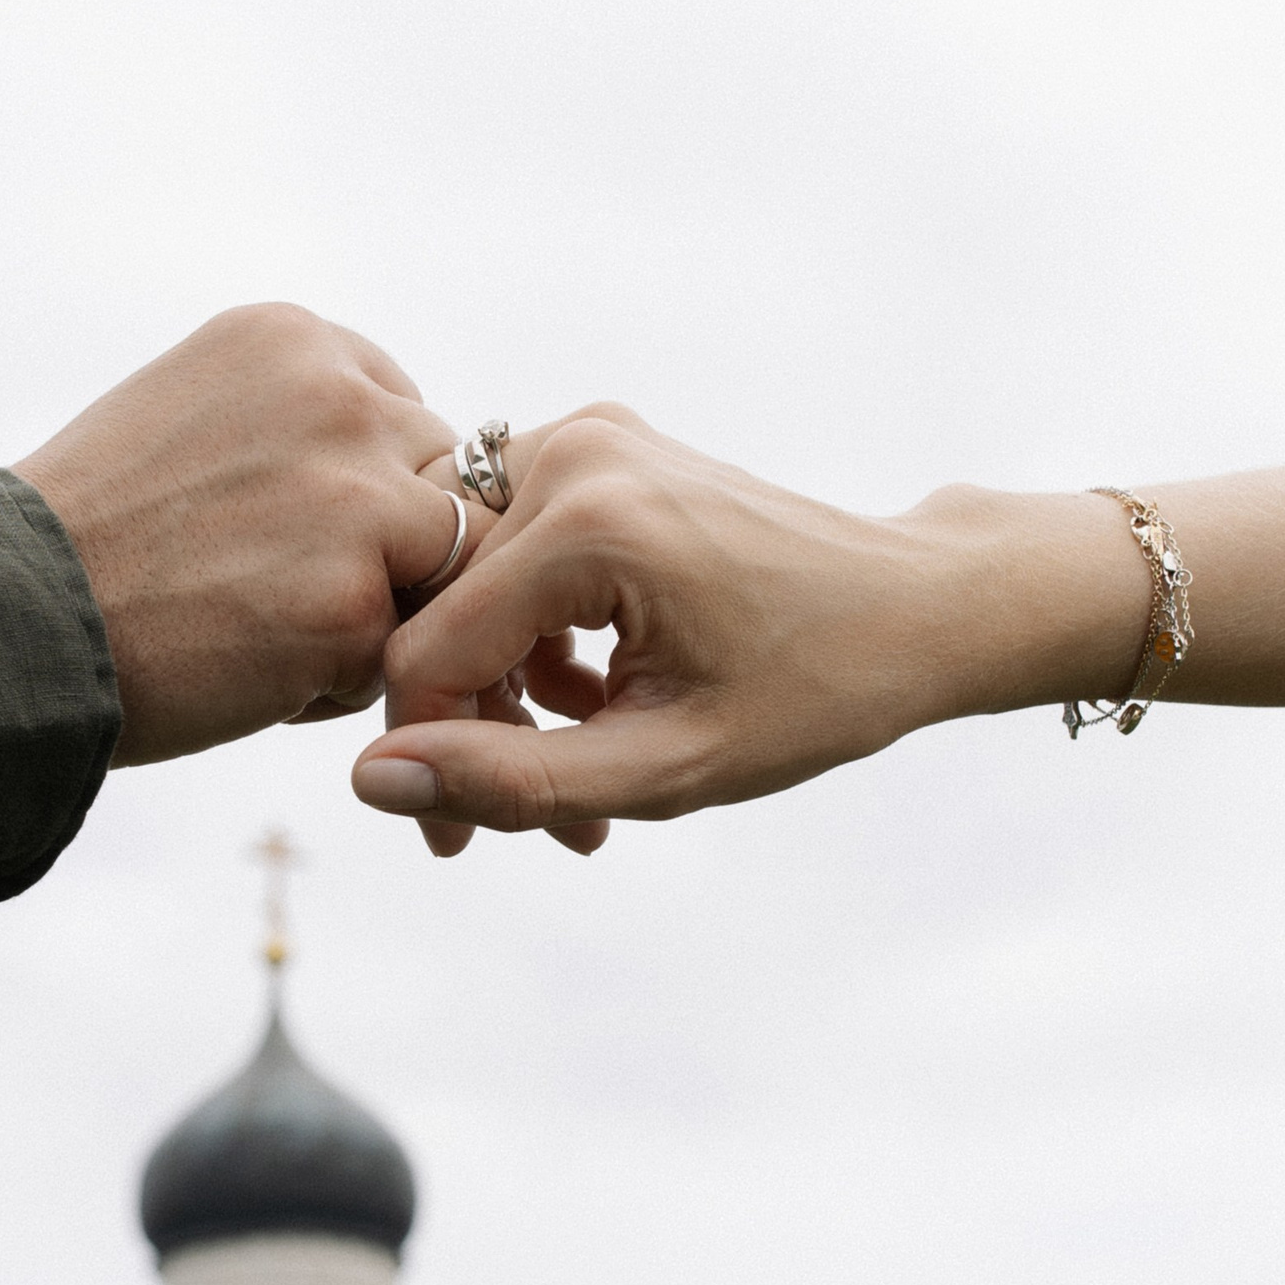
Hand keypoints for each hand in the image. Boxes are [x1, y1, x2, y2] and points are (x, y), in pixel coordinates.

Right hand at [14, 304, 465, 765]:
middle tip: (272, 593)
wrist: (4, 619)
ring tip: (264, 633)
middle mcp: (338, 397)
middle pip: (438, 483)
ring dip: (373, 613)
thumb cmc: (84, 540)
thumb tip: (388, 477)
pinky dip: (334, 682)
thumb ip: (293, 425)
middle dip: (386, 550)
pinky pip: (395, 654)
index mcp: (292, 339)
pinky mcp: (355, 603)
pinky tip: (247, 674)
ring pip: (437, 568)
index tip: (285, 535)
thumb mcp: (190, 419)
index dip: (361, 491)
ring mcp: (357, 499)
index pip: (398, 413)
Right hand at [351, 408, 1148, 847]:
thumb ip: (513, 780)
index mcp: (591, 523)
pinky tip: (594, 703)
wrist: (915, 605)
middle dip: (469, 726)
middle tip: (519, 823)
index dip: (423, 758)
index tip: (456, 843)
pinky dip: (533, 639)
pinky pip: (509, 553)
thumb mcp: (666, 767)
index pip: (429, 650)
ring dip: (502, 688)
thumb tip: (369, 783)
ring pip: (467, 586)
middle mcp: (574, 454)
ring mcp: (585, 440)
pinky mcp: (597, 450)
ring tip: (574, 772)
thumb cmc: (816, 689)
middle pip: (440, 610)